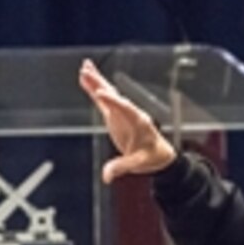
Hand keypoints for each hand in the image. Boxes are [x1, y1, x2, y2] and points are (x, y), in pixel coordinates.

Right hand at [78, 59, 177, 181]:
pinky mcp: (115, 115)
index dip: (113, 101)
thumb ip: (122, 167)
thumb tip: (107, 176)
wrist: (159, 155)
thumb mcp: (138, 163)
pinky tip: (85, 80)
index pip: (125, 108)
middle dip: (101, 84)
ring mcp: (121, 113)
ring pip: (108, 94)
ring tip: (84, 69)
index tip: (101, 94)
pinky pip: (103, 100)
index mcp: (139, 121)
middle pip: (114, 95)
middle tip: (88, 72)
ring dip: (96, 81)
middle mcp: (130, 113)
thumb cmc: (152, 157)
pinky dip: (94, 89)